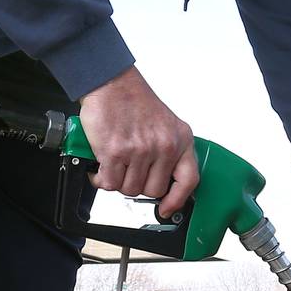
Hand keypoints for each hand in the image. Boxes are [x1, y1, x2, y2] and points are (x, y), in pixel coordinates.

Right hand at [78, 66, 197, 216]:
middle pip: (153, 190)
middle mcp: (164, 146)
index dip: (177, 200)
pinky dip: (102, 178)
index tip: (166, 208)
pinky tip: (102, 166)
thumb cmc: (135, 102)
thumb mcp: (167, 124)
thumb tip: (164, 182)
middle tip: (129, 171)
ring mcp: (140, 150)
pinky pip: (110, 183)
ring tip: (115, 164)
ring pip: (130, 189)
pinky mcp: (116, 152)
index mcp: (181, 140)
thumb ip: (170, 151)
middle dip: (138, 185)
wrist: (112, 83)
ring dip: (118, 181)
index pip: (188, 180)